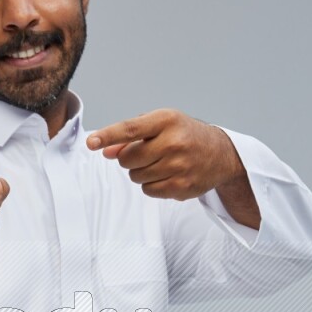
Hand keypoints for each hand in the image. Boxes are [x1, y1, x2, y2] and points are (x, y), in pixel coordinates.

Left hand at [86, 109, 240, 199]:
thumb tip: (106, 151)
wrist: (220, 153)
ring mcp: (179, 166)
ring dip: (140, 172)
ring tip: (159, 163)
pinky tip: (167, 175)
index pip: (130, 129)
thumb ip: (130, 136)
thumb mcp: (160, 125)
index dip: (108, 136)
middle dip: (129, 159)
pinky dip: (151, 185)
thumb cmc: (184, 135)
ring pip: (136, 177)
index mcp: (167, 120)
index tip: (91, 143)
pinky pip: (148, 191)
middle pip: (128, 159)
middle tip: (144, 154)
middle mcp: (174, 142)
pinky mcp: (182, 187)